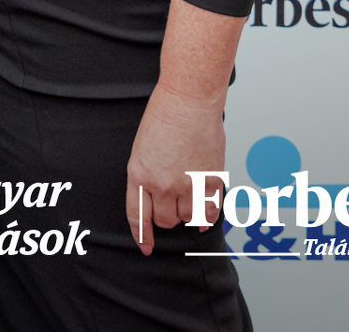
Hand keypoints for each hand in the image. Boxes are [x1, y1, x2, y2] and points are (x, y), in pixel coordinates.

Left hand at [125, 81, 225, 255]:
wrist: (188, 102)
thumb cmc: (163, 119)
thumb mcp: (141, 151)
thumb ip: (147, 177)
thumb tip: (157, 200)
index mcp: (139, 174)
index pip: (138, 215)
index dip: (142, 235)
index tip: (146, 246)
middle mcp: (162, 184)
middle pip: (165, 220)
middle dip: (166, 217)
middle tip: (170, 206)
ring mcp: (188, 184)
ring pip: (187, 218)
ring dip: (187, 214)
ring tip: (186, 197)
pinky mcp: (211, 181)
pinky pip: (210, 211)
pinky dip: (207, 217)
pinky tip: (203, 216)